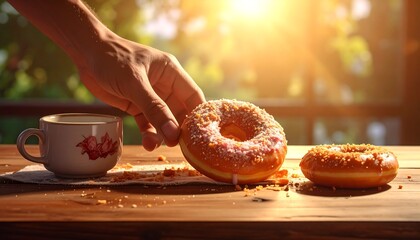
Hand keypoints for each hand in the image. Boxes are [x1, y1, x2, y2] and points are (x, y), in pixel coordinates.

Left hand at [78, 35, 204, 150]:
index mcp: (171, 72)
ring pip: (163, 120)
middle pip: (180, 111)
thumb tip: (174, 134)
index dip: (197, 115)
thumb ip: (155, 109)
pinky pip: (148, 122)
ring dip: (161, 134)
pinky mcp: (136, 105)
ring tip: (153, 145)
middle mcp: (164, 84)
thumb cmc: (113, 60)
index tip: (199, 135)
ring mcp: (150, 96)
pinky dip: (148, 133)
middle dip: (178, 129)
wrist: (86, 54)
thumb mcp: (135, 84)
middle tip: (177, 146)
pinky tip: (147, 143)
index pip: (193, 96)